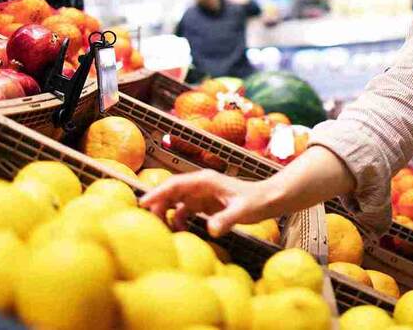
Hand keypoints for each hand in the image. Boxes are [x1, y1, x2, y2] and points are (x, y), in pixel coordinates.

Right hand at [139, 169, 278, 236]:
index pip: (175, 184)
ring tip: (161, 230)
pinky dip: (178, 219)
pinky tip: (180, 232)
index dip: (157, 193)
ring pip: (176, 201)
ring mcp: (202, 194)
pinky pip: (185, 210)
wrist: (269, 199)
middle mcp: (200, 185)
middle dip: (158, 205)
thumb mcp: (242, 211)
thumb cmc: (257, 201)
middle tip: (150, 223)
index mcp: (205, 181)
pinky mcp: (206, 204)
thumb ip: (226, 219)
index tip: (142, 203)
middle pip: (171, 192)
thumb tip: (211, 230)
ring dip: (166, 213)